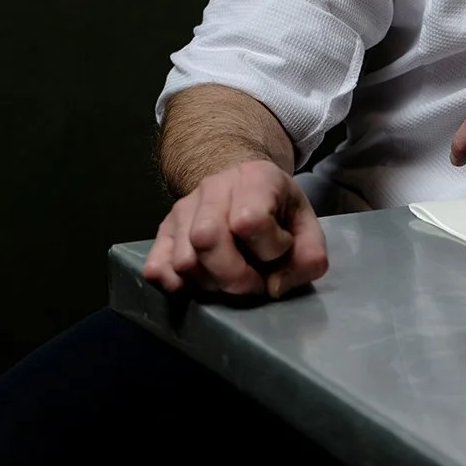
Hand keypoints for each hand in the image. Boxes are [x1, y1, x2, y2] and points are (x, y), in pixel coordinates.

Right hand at [144, 160, 328, 299]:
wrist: (244, 185)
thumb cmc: (277, 210)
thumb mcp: (306, 225)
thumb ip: (309, 257)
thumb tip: (275, 287)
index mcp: (255, 178)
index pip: (250, 221)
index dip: (270, 248)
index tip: (280, 250)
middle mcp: (213, 187)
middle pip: (206, 240)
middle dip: (234, 277)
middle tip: (253, 283)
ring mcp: (183, 208)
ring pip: (183, 260)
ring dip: (210, 283)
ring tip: (229, 277)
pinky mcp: (163, 231)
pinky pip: (156, 267)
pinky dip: (176, 285)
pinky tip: (200, 282)